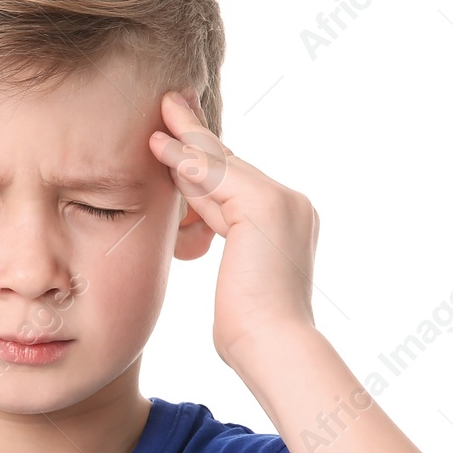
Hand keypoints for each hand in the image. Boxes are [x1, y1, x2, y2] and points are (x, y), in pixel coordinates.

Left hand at [148, 89, 318, 366]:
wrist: (274, 348)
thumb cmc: (251, 334)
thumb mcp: (235, 279)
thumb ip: (226, 243)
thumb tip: (196, 226)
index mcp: (287, 222)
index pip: (234, 184)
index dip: (202, 161)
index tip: (179, 139)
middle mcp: (292, 204)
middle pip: (230, 164)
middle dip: (196, 136)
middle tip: (172, 103)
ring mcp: (283, 202)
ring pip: (222, 165)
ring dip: (186, 138)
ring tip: (160, 113)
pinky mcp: (265, 205)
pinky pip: (216, 177)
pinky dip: (187, 162)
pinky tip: (161, 145)